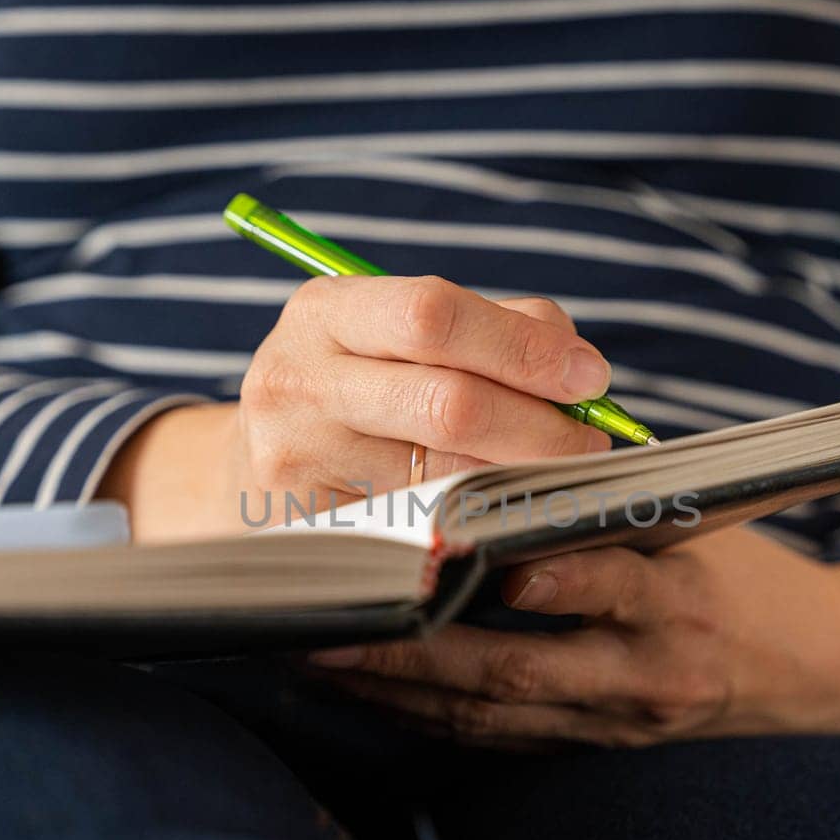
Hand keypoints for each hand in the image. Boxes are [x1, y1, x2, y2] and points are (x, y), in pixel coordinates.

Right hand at [99, 277, 612, 540]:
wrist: (248, 469)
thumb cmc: (359, 390)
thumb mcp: (400, 336)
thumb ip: (497, 328)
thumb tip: (579, 369)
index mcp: (327, 311)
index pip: (434, 315)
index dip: (522, 348)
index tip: (587, 378)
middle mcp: (298, 379)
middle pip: (448, 404)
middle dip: (540, 427)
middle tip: (590, 446)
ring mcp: (295, 459)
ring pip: (445, 477)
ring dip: (519, 480)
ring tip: (552, 477)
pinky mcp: (305, 528)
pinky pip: (421, 528)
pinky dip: (478, 521)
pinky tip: (501, 513)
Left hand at [304, 526, 839, 747]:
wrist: (812, 665)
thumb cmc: (738, 567)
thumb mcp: (696, 516)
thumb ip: (607, 498)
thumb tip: (487, 458)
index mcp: (679, 594)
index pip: (587, 583)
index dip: (500, 573)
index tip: (425, 551)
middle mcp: (649, 670)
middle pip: (513, 667)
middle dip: (412, 648)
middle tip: (329, 620)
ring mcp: (620, 720)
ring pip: (492, 712)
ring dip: (399, 688)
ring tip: (320, 653)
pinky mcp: (595, 745)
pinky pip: (498, 738)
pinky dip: (426, 714)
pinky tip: (364, 687)